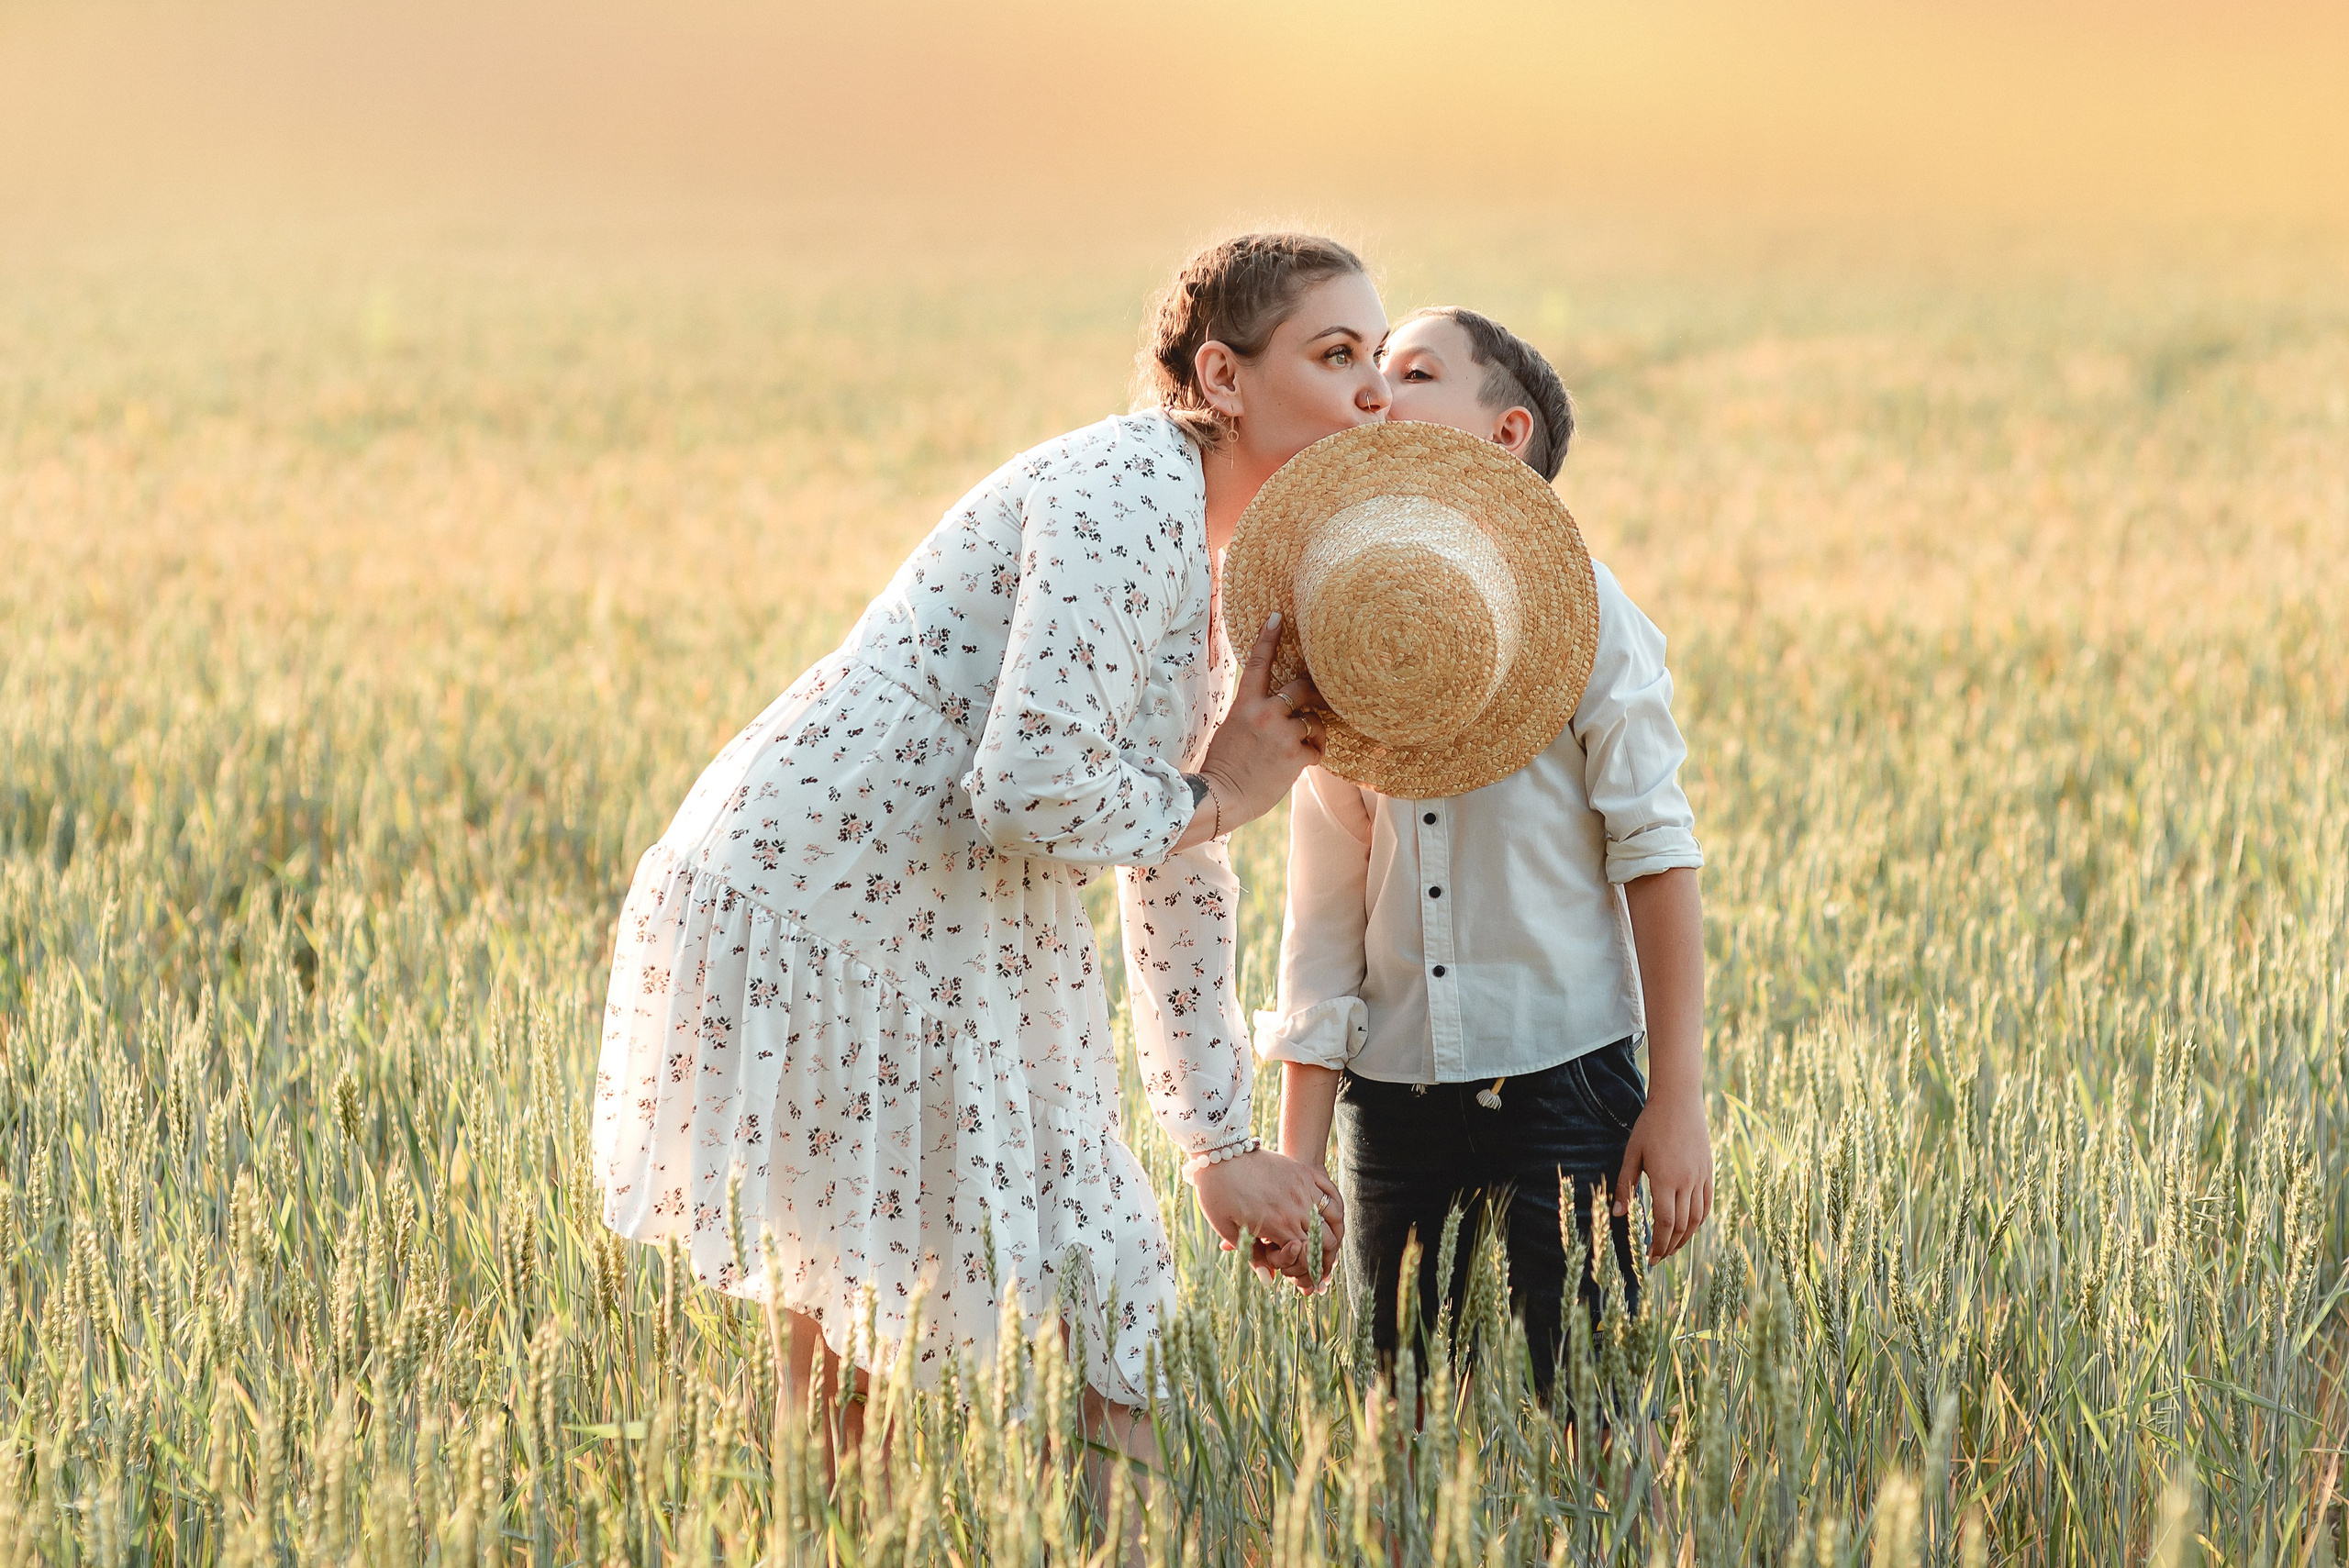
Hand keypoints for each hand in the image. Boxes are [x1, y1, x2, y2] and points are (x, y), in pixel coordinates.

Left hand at [1190, 1148, 1343, 1284]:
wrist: (1219, 1152)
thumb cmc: (1218, 1193)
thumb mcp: (1229, 1229)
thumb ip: (1252, 1256)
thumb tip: (1269, 1280)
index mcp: (1278, 1225)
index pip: (1309, 1256)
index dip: (1312, 1271)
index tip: (1309, 1279)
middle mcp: (1296, 1207)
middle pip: (1326, 1240)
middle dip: (1326, 1259)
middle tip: (1323, 1268)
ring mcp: (1303, 1187)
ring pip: (1334, 1218)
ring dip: (1335, 1236)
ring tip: (1331, 1247)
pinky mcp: (1304, 1172)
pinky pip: (1331, 1192)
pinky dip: (1336, 1208)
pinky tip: (1333, 1219)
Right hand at [1195, 614, 1326, 834]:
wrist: (1221, 797)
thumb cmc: (1224, 766)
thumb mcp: (1232, 729)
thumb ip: (1254, 714)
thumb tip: (1280, 709)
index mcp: (1244, 705)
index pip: (1259, 663)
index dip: (1269, 638)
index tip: (1278, 616)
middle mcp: (1265, 713)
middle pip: (1302, 687)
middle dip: (1313, 692)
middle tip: (1317, 698)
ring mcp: (1282, 733)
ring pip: (1313, 721)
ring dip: (1313, 732)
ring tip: (1299, 747)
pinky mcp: (1295, 756)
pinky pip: (1318, 748)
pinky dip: (1313, 755)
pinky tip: (1299, 764)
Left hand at [1614, 1090, 1712, 1262]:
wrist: (1679, 1101)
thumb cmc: (1650, 1125)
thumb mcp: (1632, 1153)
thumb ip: (1626, 1184)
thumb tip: (1619, 1214)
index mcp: (1665, 1179)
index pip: (1665, 1222)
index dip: (1658, 1243)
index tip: (1649, 1257)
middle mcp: (1687, 1181)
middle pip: (1682, 1225)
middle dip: (1670, 1246)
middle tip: (1658, 1258)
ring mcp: (1701, 1177)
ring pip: (1698, 1218)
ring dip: (1686, 1237)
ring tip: (1673, 1248)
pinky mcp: (1708, 1171)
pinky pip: (1707, 1203)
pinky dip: (1699, 1220)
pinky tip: (1690, 1227)